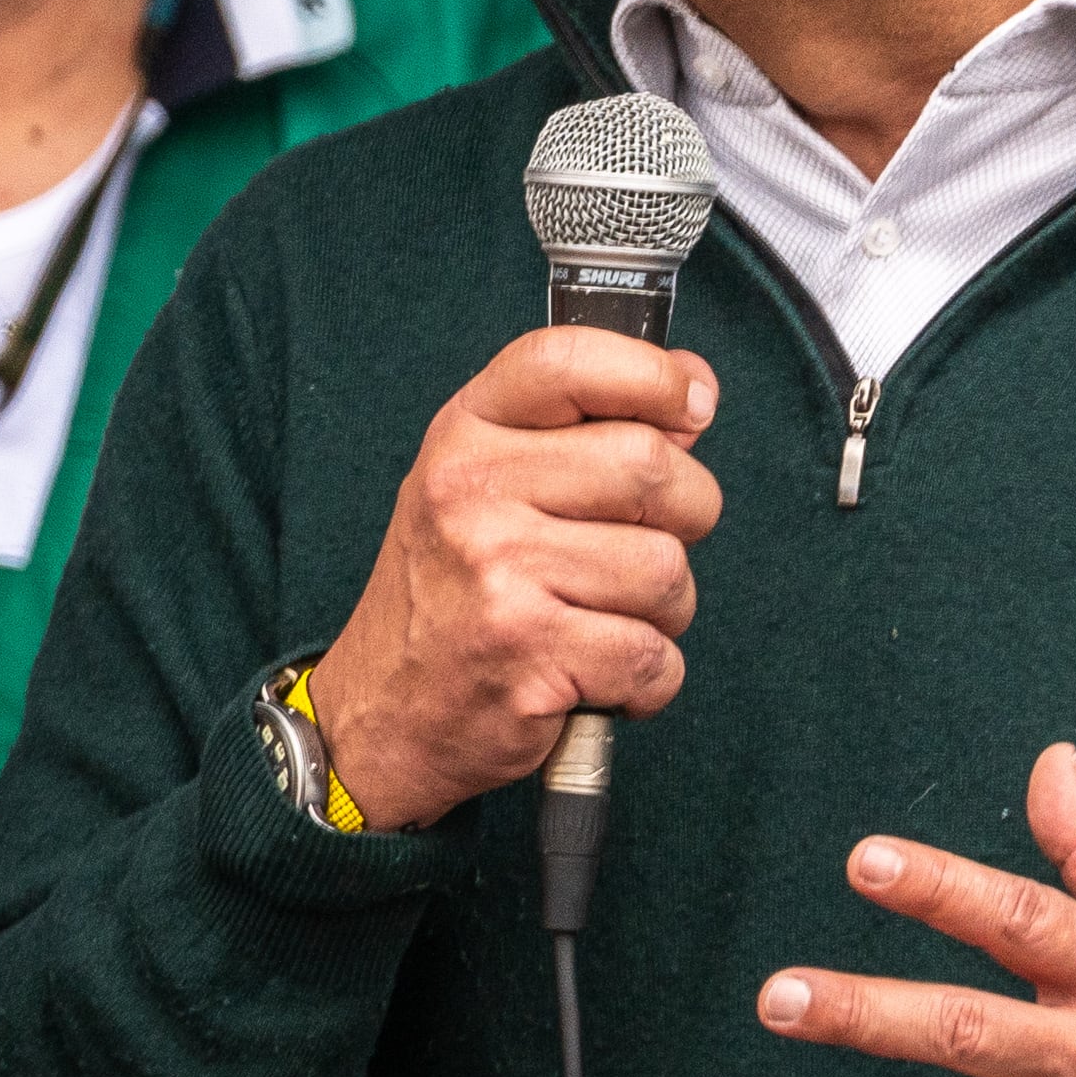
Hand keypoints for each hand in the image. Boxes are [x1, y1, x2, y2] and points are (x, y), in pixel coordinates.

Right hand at [301, 329, 717, 832]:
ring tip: (608, 620)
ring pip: (666, 570)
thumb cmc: (453, 595)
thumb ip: (580, 429)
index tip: (690, 404)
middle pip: (650, 466)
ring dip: (664, 610)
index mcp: (464, 434)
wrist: (382, 716)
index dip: (652, 375)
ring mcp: (499, 573)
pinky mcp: (531, 654)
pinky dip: (649, 680)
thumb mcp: (486, 484)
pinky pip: (654, 655)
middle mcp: (472, 492)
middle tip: (647, 545)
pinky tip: (600, 676)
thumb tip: (693, 389)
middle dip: (686, 513)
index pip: (571, 360)